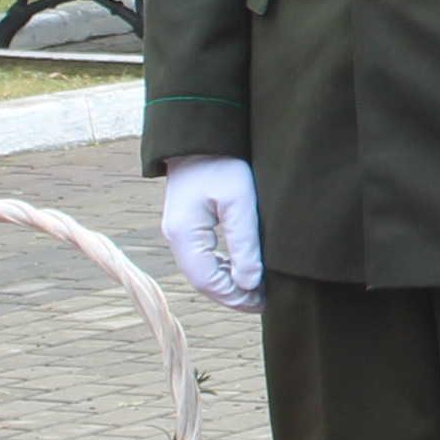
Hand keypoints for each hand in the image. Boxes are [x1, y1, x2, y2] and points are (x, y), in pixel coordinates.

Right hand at [159, 155, 265, 305]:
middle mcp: (176, 237)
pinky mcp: (187, 225)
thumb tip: (249, 283)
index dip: (234, 296)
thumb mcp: (239, 202)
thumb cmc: (222, 163)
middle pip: (203, 280)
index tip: (262, 301)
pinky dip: (222, 269)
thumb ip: (244, 243)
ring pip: (202, 270)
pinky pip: (202, 257)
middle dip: (232, 294)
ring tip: (257, 289)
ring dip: (228, 283)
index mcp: (184, 234)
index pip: (207, 281)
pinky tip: (242, 269)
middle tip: (263, 301)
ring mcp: (179, 232)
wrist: (202, 137)